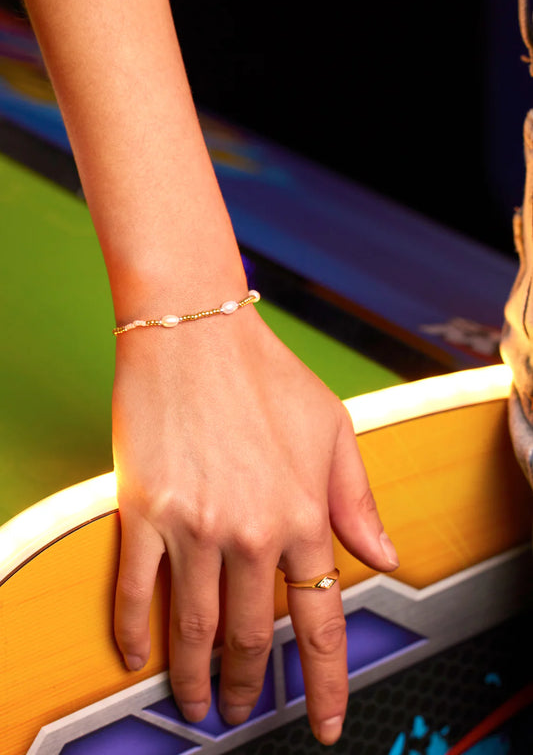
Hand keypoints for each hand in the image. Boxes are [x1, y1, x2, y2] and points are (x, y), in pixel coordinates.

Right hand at [112, 306, 398, 745]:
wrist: (196, 332)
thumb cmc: (266, 374)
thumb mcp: (334, 429)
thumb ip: (357, 501)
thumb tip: (381, 556)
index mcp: (304, 515)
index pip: (320, 621)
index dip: (325, 682)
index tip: (324, 721)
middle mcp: (252, 531)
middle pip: (250, 636)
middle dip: (248, 687)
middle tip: (241, 712)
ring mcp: (195, 526)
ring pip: (194, 628)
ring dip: (195, 678)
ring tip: (197, 703)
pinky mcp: (145, 512)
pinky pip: (136, 590)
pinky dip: (135, 633)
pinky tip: (137, 656)